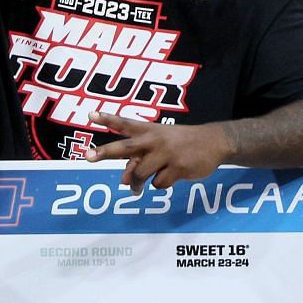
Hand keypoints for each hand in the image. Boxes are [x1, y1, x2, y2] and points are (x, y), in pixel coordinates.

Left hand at [88, 115, 229, 191]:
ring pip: (139, 174)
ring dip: (135, 184)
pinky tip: (171, 175)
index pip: (125, 123)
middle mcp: (155, 140)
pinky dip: (161, 184)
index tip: (90, 114)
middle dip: (106, 151)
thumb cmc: (182, 142)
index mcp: (150, 130)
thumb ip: (140, 158)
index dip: (107, 119)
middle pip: (126, 147)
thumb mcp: (161, 144)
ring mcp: (166, 154)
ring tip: (136, 188)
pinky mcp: (177, 167)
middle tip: (87, 157)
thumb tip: (124, 180)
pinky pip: (158, 184)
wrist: (215, 142)